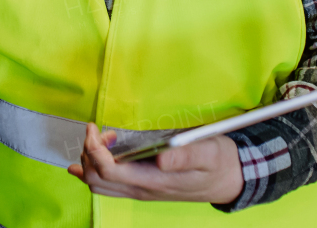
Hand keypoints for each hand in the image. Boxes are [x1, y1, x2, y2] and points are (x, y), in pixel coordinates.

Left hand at [67, 123, 243, 204]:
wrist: (228, 180)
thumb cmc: (218, 163)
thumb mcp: (208, 153)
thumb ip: (185, 155)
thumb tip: (161, 157)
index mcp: (154, 181)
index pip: (108, 172)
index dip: (94, 150)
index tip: (95, 127)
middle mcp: (143, 189)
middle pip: (96, 180)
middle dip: (88, 154)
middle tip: (97, 130)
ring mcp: (141, 190)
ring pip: (99, 185)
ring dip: (91, 162)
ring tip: (101, 139)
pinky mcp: (142, 186)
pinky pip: (108, 186)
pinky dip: (93, 172)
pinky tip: (88, 160)